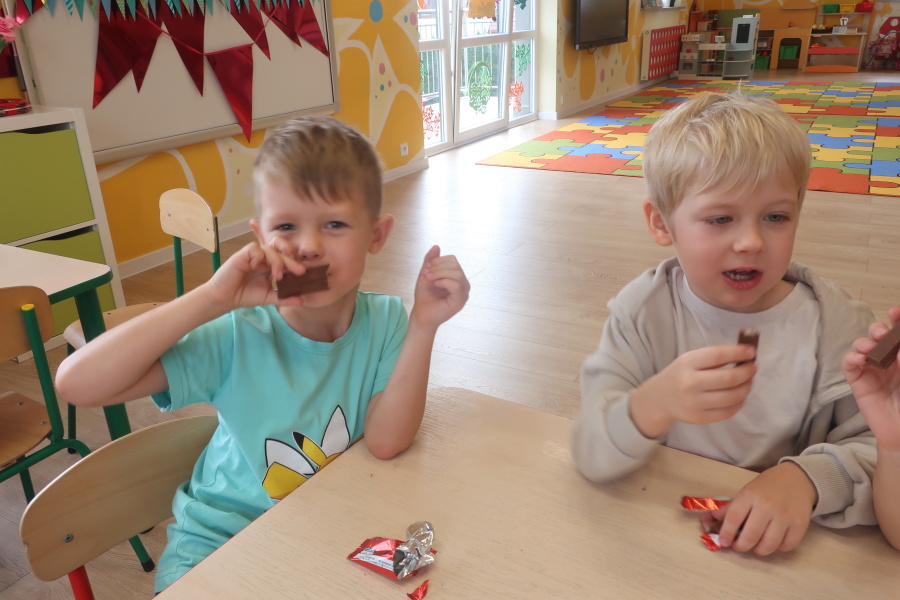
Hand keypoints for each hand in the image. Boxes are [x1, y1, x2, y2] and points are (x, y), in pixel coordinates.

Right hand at [204, 241, 306, 309]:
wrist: (225, 298)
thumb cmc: (245, 295)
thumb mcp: (268, 297)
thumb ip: (284, 298)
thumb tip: (302, 301)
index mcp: (271, 265)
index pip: (286, 258)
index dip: (295, 262)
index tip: (304, 273)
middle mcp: (264, 258)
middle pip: (281, 250)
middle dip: (291, 260)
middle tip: (300, 271)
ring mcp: (253, 256)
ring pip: (270, 249)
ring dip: (277, 261)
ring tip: (278, 276)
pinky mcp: (242, 255)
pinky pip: (254, 249)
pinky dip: (259, 256)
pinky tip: (258, 267)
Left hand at [410, 245, 469, 328]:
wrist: (421, 314)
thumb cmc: (425, 296)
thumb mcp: (425, 274)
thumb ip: (430, 261)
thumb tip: (436, 246)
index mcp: (457, 278)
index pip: (453, 260)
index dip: (438, 261)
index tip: (426, 269)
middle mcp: (463, 285)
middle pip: (455, 265)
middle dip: (438, 267)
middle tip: (426, 275)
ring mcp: (464, 293)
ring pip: (457, 273)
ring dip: (440, 274)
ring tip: (430, 279)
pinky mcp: (461, 301)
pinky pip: (457, 285)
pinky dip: (444, 282)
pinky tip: (436, 285)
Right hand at [630, 344, 756, 437]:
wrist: (659, 399)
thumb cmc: (680, 375)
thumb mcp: (690, 360)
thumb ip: (714, 358)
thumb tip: (745, 355)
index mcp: (687, 364)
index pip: (717, 356)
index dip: (737, 353)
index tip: (751, 352)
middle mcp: (690, 384)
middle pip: (728, 378)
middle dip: (747, 372)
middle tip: (754, 367)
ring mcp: (694, 403)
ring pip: (732, 396)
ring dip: (746, 387)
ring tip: (749, 381)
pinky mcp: (699, 418)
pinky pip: (728, 411)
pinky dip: (739, 402)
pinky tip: (740, 395)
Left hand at [701, 462, 816, 554]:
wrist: (797, 478)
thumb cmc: (767, 487)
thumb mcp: (746, 492)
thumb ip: (729, 509)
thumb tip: (707, 522)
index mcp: (750, 495)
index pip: (733, 518)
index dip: (726, 534)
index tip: (724, 542)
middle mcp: (767, 505)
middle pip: (750, 536)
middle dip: (741, 546)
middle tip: (739, 546)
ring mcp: (785, 516)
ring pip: (768, 545)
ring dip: (758, 550)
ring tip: (755, 545)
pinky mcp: (800, 524)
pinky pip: (786, 546)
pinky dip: (778, 548)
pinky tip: (774, 540)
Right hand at [843, 306, 899, 451]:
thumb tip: (898, 342)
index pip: (898, 334)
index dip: (897, 320)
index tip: (895, 312)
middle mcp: (889, 361)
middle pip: (879, 336)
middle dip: (878, 329)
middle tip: (882, 333)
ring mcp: (873, 370)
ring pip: (861, 347)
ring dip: (863, 343)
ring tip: (868, 348)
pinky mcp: (858, 382)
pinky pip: (849, 365)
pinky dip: (851, 358)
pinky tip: (859, 359)